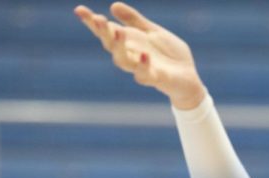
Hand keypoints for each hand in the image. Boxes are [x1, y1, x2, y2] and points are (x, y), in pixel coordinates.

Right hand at [75, 4, 206, 109]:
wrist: (188, 77)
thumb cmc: (168, 55)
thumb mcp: (152, 32)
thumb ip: (135, 21)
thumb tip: (113, 6)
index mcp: (129, 43)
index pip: (107, 32)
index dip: (92, 23)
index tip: (79, 10)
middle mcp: (131, 56)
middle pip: (111, 46)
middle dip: (104, 33)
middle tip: (99, 19)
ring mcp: (142, 68)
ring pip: (124, 61)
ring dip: (119, 48)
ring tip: (118, 32)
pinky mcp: (157, 79)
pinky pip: (146, 74)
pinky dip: (144, 65)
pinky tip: (144, 54)